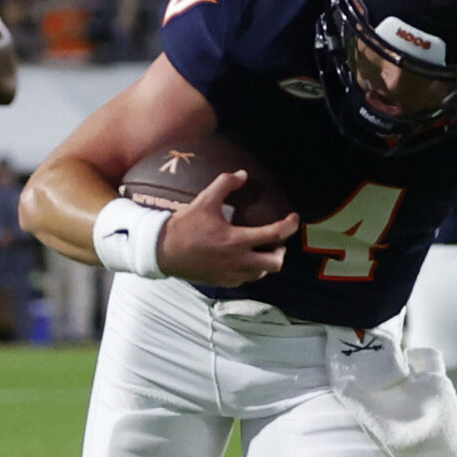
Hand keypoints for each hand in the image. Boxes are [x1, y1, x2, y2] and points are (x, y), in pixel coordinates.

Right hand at [151, 169, 299, 285]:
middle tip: (276, 242)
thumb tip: (242, 174)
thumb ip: (225, 184)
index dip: (289, 226)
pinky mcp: (223, 282)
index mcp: (236, 240)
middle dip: (281, 252)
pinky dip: (250, 270)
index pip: (274, 235)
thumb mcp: (204, 200)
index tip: (294, 218)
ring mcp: (231, 274)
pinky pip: (246, 280)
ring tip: (260, 250)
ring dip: (266, 262)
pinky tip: (243, 260)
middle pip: (275, 263)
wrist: (163, 252)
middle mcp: (238, 261)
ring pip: (261, 274)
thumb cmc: (185, 226)